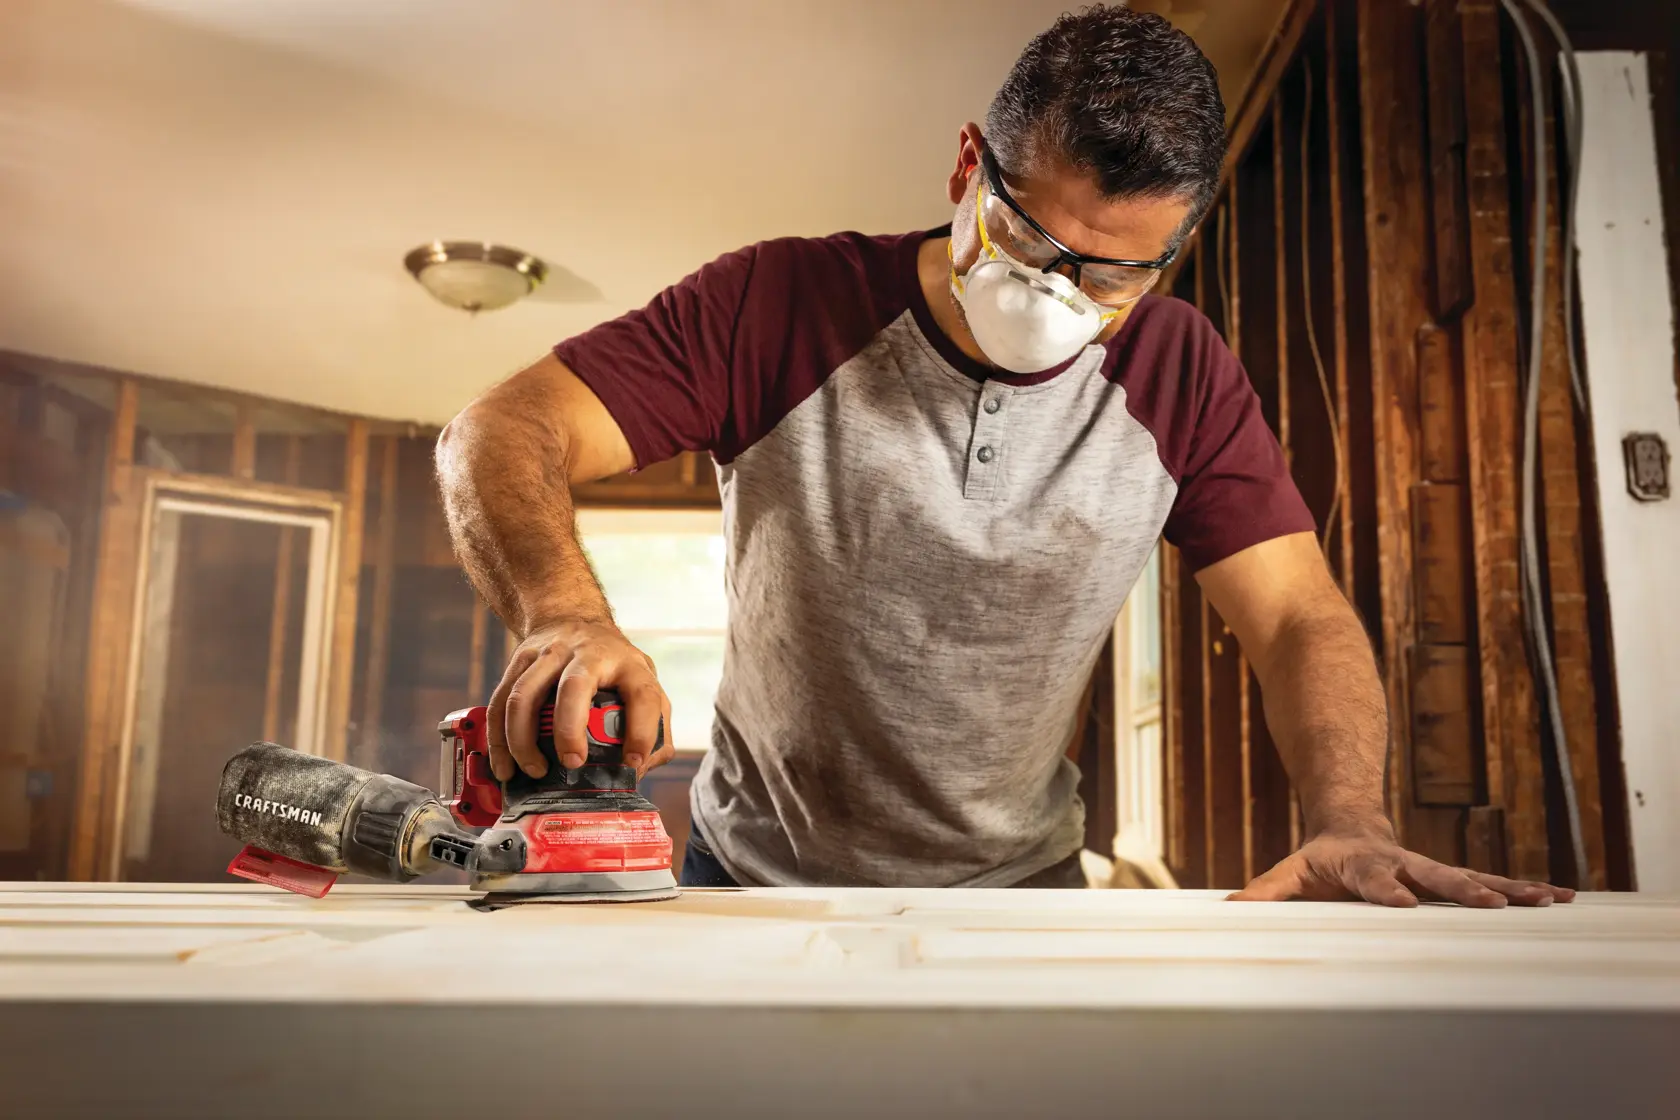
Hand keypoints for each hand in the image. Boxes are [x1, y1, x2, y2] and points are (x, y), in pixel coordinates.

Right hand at [487, 620, 672, 781]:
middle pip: (574, 687)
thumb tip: (641, 766)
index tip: (632, 764)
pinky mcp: (520, 660)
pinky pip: (501, 701)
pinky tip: (505, 766)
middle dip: (569, 729)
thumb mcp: (643, 681)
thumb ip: (654, 724)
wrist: (572, 617)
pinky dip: (498, 738)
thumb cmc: (612, 662)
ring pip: (525, 695)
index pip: (642, 696)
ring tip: (533, 770)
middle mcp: (588, 654)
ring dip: (523, 739)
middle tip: (571, 763)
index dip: (640, 732)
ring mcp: (550, 654)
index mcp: (628, 664)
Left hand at [1228, 823, 1576, 907]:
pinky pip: (1493, 881)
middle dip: (1463, 889)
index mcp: (1364, 864)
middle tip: (1492, 903)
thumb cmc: (1319, 859)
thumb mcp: (1290, 872)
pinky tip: (1563, 897)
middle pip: (1435, 875)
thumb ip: (1265, 892)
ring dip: (1510, 888)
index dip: (1386, 891)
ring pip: (1474, 876)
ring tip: (1549, 899)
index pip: (1375, 879)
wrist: (1350, 820)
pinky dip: (1526, 888)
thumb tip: (1231, 911)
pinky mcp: (1453, 874)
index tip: (1403, 902)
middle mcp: (1404, 863)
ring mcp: (1432, 867)